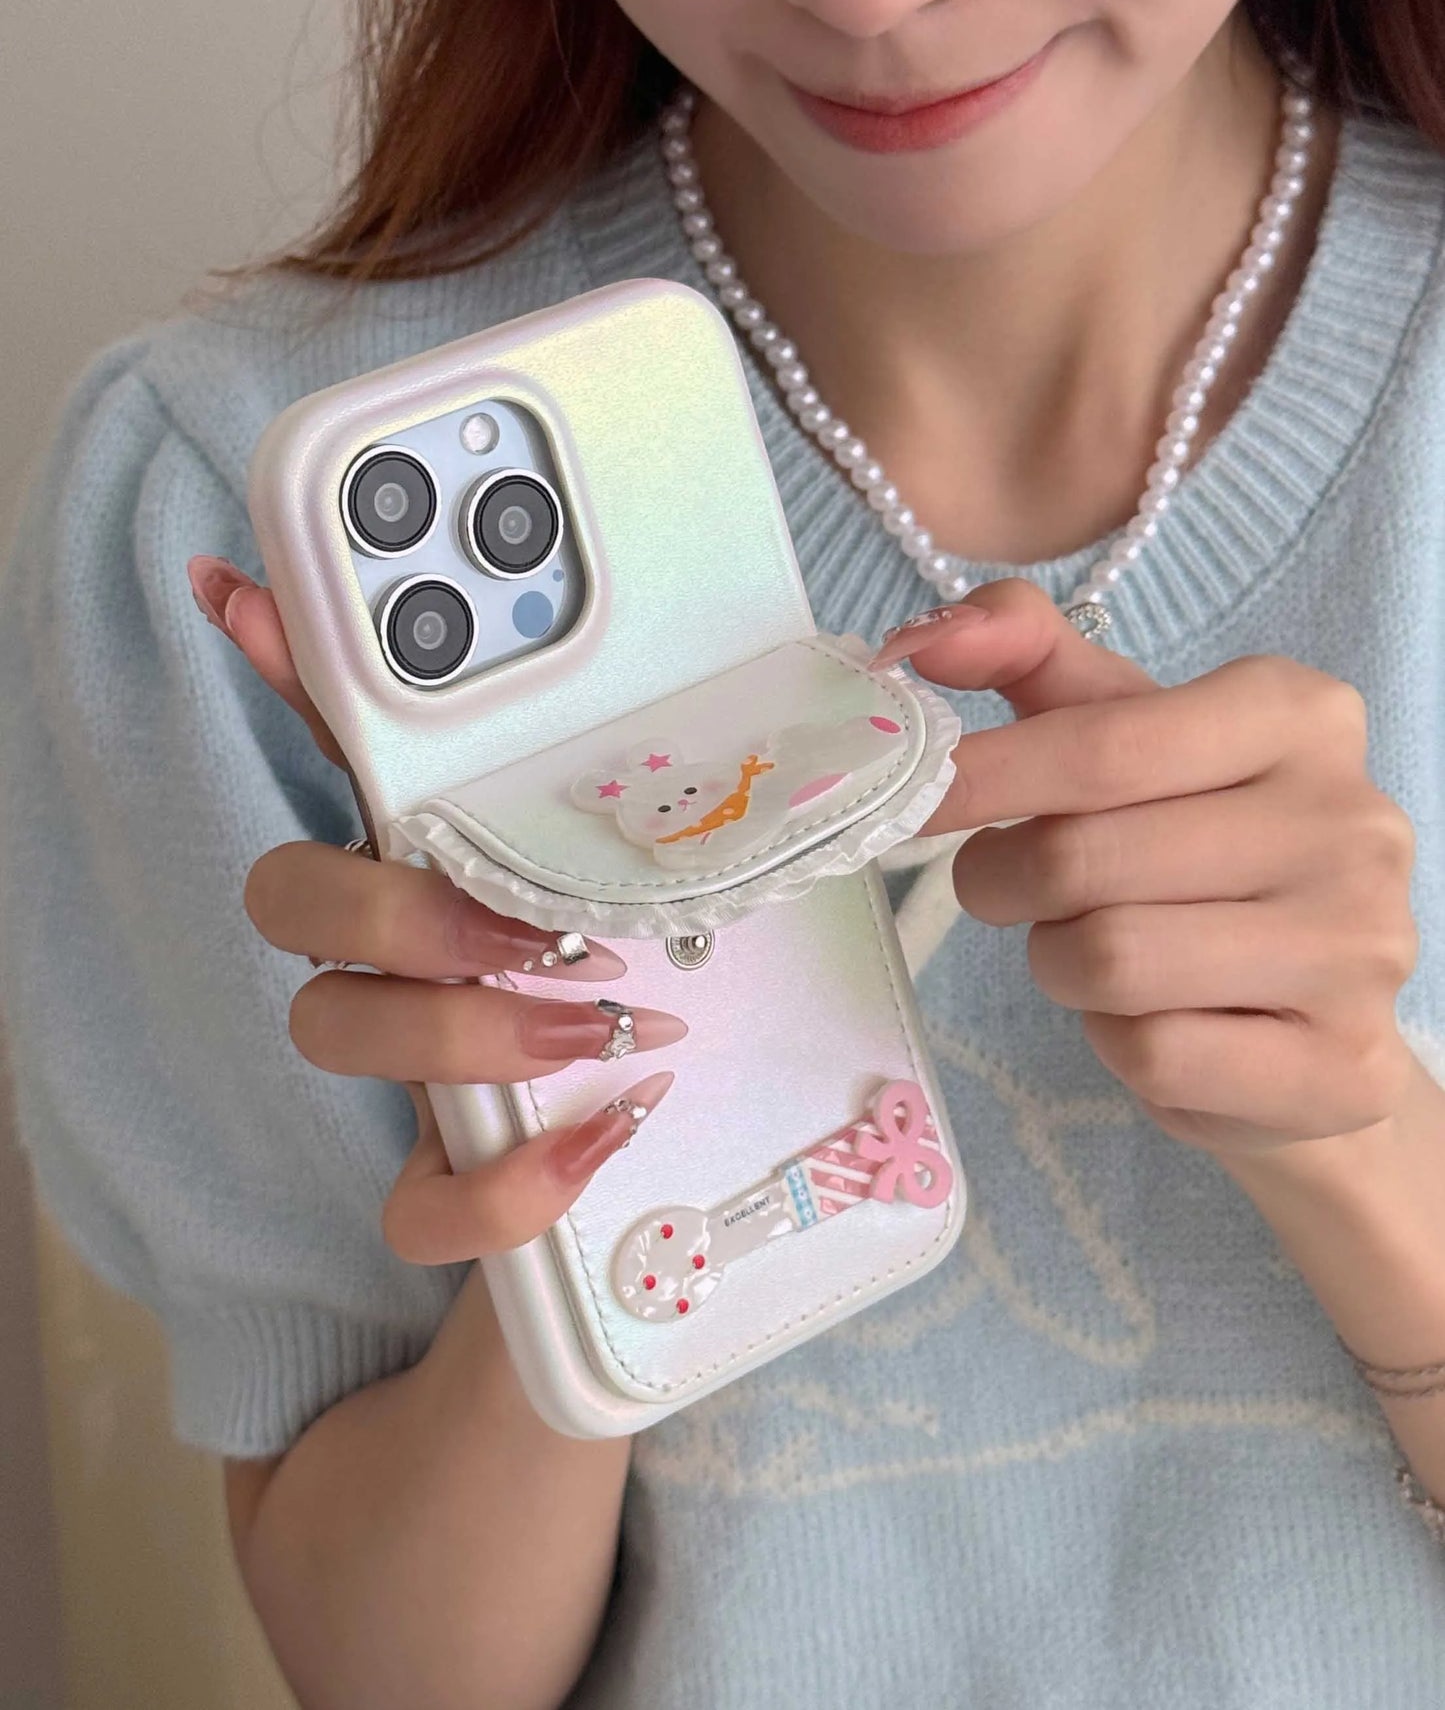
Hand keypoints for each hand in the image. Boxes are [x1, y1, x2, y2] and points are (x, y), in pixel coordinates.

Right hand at [186, 555, 687, 1262]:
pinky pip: (413, 1203)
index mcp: (459, 860)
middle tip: (519, 926)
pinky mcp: (438, 1194)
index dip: (288, 669)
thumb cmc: (681, 1020)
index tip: (237, 583)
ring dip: (458, 1029)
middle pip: (288, 894)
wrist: (661, 1248)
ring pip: (326, 1028)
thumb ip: (719, 804)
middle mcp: (406, 956)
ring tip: (595, 1025)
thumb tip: (822, 672)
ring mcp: (408, 1075)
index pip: (350, 746)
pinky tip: (608, 1134)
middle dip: (388, 904)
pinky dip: (511, 1181)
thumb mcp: (706, 892)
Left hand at [872, 578, 1420, 1158]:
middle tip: (1004, 884)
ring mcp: (1361, 949)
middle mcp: (1352, 822)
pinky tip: (1154, 1016)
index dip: (984, 777)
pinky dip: (1116, 1040)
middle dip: (1008, 880)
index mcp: (1301, 716)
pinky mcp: (1341, 1067)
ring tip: (1086, 947)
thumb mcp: (1124, 731)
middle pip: (1087, 858)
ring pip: (1111, 960)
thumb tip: (919, 641)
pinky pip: (1154, 1054)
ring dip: (1058, 962)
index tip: (915, 800)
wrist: (1311, 1021)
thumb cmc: (1196, 852)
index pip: (1104, 745)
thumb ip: (1025, 656)